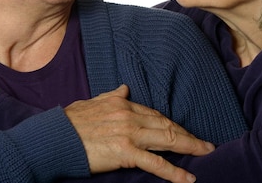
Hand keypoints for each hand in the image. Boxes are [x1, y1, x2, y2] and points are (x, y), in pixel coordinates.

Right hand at [65, 85, 212, 182]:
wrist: (55, 136)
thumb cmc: (70, 122)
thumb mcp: (93, 102)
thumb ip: (111, 96)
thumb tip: (125, 88)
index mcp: (122, 104)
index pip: (154, 114)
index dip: (171, 124)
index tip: (183, 131)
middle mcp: (130, 116)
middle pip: (166, 125)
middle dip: (187, 135)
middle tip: (205, 144)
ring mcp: (129, 134)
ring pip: (167, 139)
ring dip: (190, 146)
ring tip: (205, 153)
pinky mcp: (125, 152)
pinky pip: (155, 163)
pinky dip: (174, 172)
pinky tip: (187, 178)